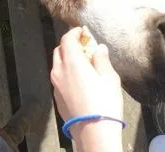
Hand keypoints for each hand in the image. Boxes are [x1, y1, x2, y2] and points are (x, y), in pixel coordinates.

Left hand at [51, 27, 123, 151]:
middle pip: (59, 50)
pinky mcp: (56, 98)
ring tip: (81, 63)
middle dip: (69, 44)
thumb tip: (99, 47)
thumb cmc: (104, 103)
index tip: (82, 31)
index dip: (74, 32)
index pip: (67, 39)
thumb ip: (102, 59)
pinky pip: (58, 78)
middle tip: (83, 46)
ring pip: (57, 64)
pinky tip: (77, 80)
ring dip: (66, 59)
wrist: (94, 133)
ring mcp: (56, 85)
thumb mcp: (109, 78)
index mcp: (72, 62)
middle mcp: (59, 71)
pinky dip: (65, 72)